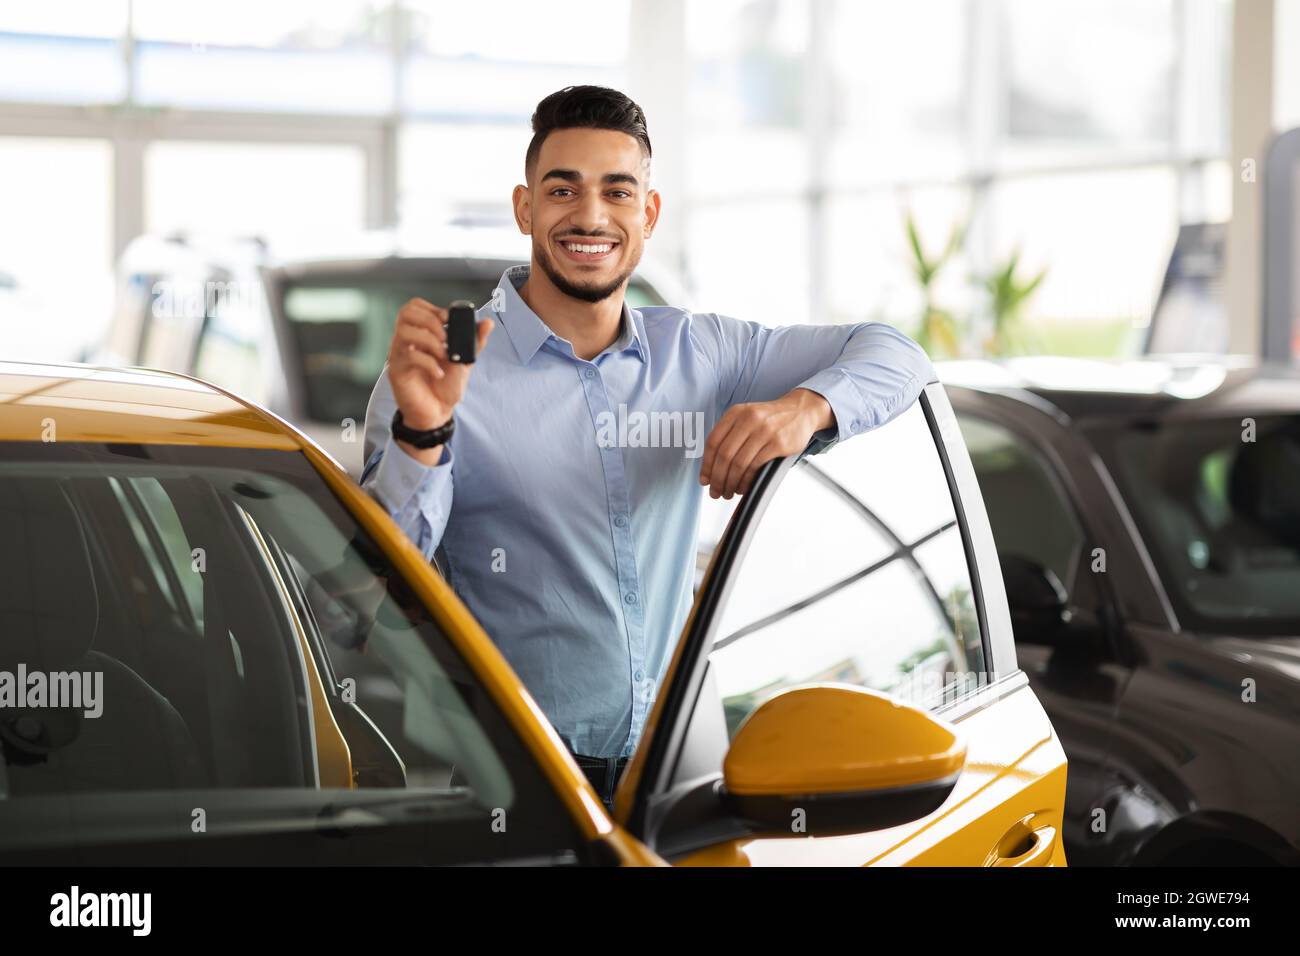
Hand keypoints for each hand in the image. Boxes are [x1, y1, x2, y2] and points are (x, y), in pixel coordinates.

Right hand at [387, 298, 493, 460]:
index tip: (449, 322)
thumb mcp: (465, 360)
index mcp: (420, 333)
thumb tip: (488, 322)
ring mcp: (398, 354)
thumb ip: (475, 341)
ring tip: (443, 355)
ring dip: (429, 340)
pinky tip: (439, 373)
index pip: (414, 306)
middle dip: (430, 321)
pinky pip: (408, 356)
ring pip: (404, 331)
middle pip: (406, 312)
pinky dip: (428, 362)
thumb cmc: (447, 386)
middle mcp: (406, 341)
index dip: (433, 309)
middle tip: (446, 339)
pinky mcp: (397, 371)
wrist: (438, 412)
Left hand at [699, 388, 834, 498]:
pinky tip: (744, 487)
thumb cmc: (770, 418)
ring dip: (731, 483)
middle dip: (717, 479)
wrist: (801, 410)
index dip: (706, 465)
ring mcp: (765, 431)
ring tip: (729, 492)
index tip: (705, 480)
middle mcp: (749, 419)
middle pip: (724, 455)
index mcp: (736, 412)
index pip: (713, 442)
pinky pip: (756, 467)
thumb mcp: (746, 416)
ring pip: (739, 464)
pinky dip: (747, 481)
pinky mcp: (778, 444)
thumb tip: (711, 468)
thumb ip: (729, 435)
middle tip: (716, 492)